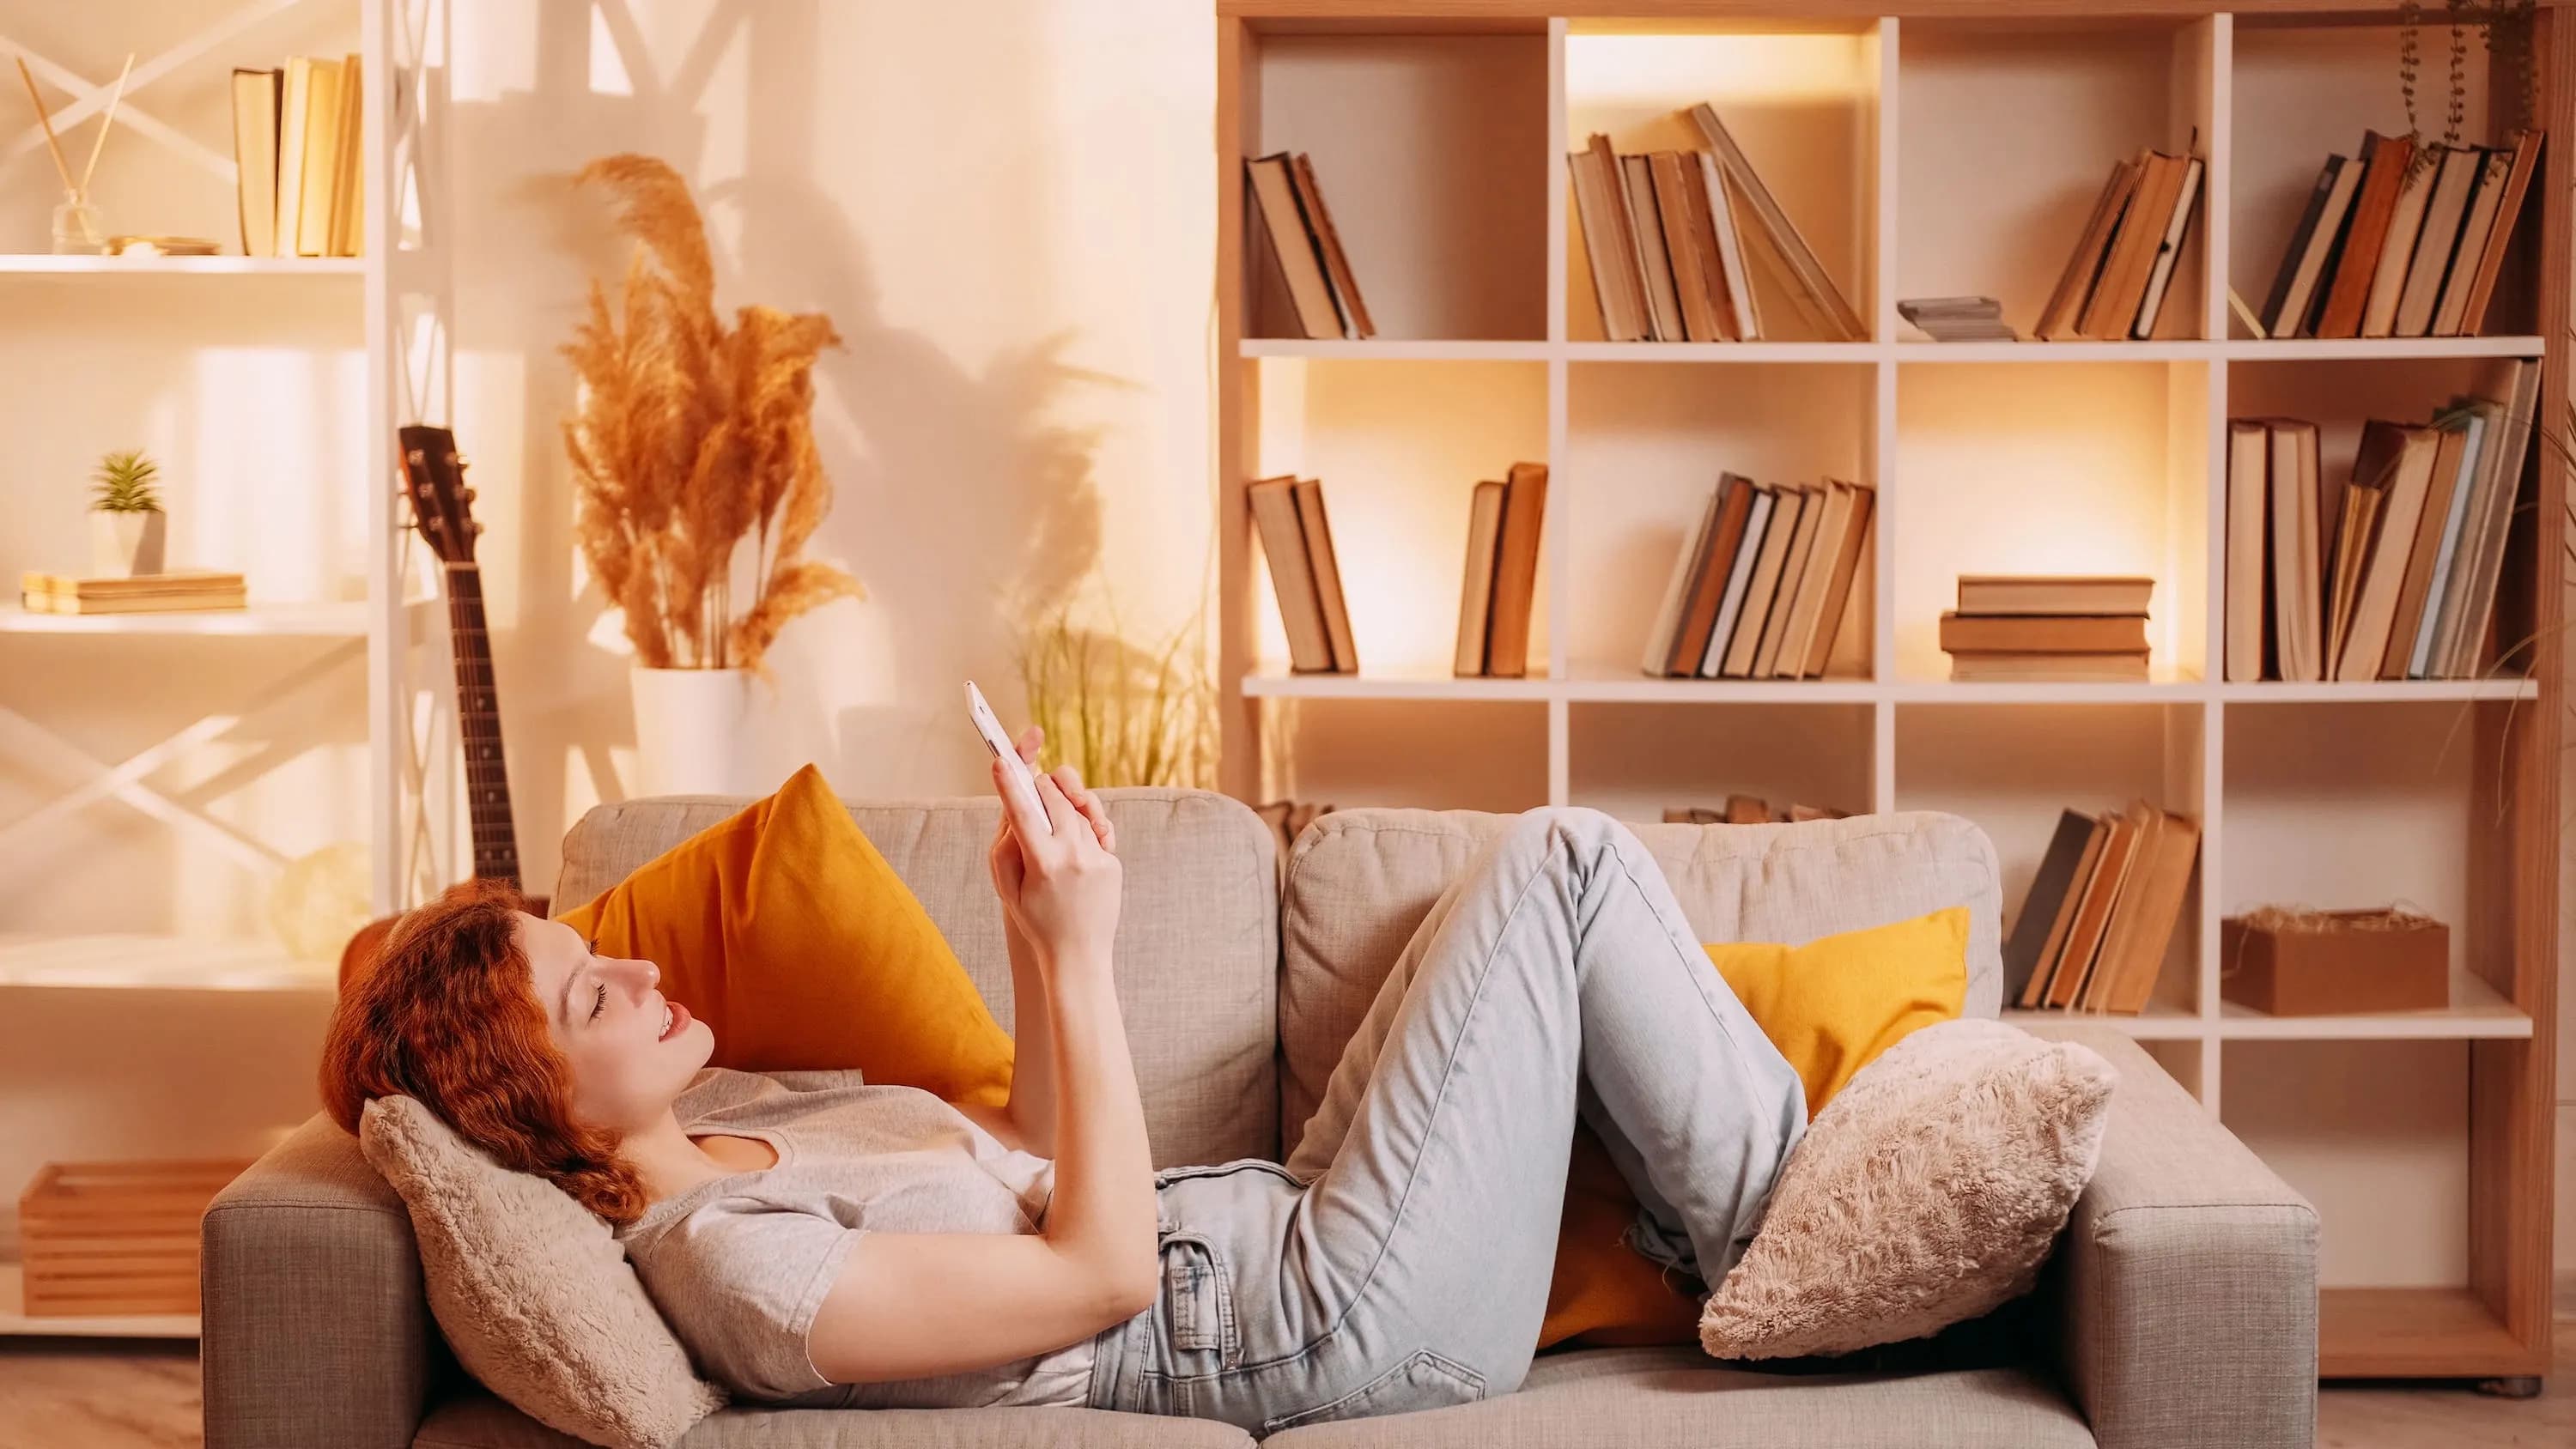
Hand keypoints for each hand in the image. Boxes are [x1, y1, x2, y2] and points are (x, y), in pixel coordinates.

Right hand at [986, 726, 1119, 970]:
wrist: (1078, 955)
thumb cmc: (1035, 921)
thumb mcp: (1009, 890)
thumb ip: (1007, 847)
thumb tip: (1015, 808)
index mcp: (1043, 864)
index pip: (1023, 813)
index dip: (1009, 784)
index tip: (1000, 761)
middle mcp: (1074, 856)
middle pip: (1055, 800)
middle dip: (1040, 786)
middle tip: (1031, 780)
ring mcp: (1098, 859)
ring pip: (1077, 811)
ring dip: (1062, 807)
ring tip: (1049, 824)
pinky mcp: (1112, 863)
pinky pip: (1095, 830)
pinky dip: (1081, 829)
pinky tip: (1070, 845)